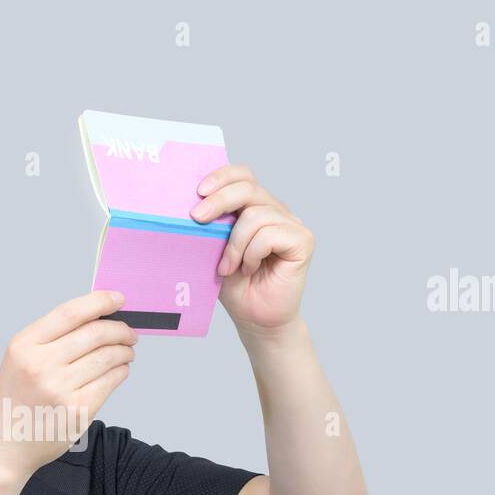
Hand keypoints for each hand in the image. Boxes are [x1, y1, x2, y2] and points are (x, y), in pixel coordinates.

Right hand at [0, 290, 136, 476]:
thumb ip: (52, 336)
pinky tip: (119, 370)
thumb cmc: (18, 397)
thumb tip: (99, 315)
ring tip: (126, 352)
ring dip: (124, 351)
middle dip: (120, 330)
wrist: (7, 443)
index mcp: (24, 346)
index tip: (119, 299)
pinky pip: (111, 381)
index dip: (100, 301)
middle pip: (95, 334)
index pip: (70, 312)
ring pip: (108, 357)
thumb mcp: (21, 358)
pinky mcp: (77, 411)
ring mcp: (59, 389)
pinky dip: (121, 372)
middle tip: (129, 334)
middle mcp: (40, 365)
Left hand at [190, 164, 314, 334]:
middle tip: (196, 219)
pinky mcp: (303, 241)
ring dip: (234, 244)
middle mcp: (277, 210)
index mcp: (256, 207)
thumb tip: (192, 204)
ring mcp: (292, 224)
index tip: (198, 192)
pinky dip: (252, 253)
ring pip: (255, 215)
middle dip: (219, 201)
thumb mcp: (215, 250)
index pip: (243, 175)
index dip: (222, 177)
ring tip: (228, 267)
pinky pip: (269, 235)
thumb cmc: (236, 286)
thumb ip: (212, 225)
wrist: (256, 319)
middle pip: (248, 188)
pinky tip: (250, 269)